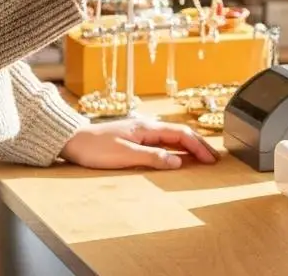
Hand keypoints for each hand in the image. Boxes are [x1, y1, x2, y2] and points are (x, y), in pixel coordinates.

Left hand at [59, 114, 219, 170]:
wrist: (73, 140)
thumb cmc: (96, 148)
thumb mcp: (124, 155)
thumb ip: (152, 157)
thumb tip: (178, 162)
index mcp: (148, 128)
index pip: (181, 135)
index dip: (198, 147)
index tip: (211, 159)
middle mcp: (148, 126)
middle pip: (180, 133)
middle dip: (199, 145)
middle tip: (214, 159)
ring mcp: (142, 131)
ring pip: (172, 136)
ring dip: (189, 146)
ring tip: (202, 157)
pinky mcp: (135, 138)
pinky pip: (163, 141)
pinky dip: (176, 148)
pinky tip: (177, 155)